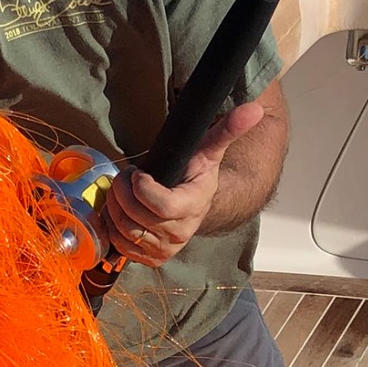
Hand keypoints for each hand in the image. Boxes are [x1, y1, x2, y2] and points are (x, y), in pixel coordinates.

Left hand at [104, 99, 266, 268]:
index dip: (142, 188)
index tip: (137, 172)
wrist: (192, 203)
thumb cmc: (195, 173)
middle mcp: (181, 233)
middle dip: (123, 192)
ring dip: (115, 207)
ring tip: (122, 191)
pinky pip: (120, 245)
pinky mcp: (150, 258)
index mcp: (194, 206)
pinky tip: (121, 209)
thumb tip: (254, 109)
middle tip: (125, 176)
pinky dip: (112, 225)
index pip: (163, 206)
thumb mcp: (209, 148)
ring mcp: (165, 249)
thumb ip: (228, 129)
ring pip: (125, 231)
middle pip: (138, 218)